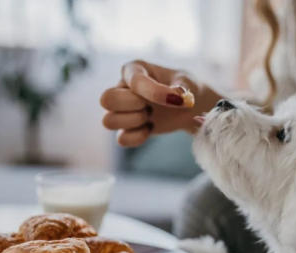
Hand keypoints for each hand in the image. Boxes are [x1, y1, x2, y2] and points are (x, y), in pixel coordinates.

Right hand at [99, 60, 221, 146]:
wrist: (189, 107)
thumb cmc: (185, 87)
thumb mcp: (187, 82)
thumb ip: (182, 87)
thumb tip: (178, 95)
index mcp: (134, 69)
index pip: (134, 81)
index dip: (155, 93)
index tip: (177, 100)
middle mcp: (122, 88)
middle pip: (106, 99)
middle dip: (133, 105)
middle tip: (150, 105)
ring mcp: (122, 110)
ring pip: (108, 121)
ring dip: (134, 121)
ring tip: (150, 116)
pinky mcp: (127, 129)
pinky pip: (121, 139)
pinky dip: (137, 138)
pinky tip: (150, 129)